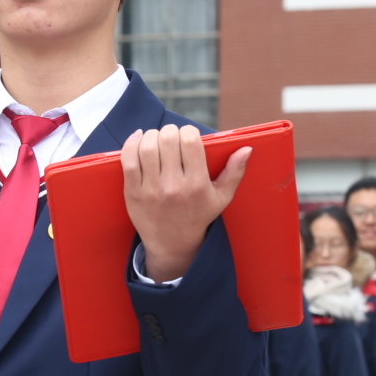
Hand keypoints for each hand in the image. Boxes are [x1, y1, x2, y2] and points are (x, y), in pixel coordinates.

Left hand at [123, 127, 250, 282]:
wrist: (172, 243)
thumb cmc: (198, 216)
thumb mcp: (222, 197)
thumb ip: (235, 171)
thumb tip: (247, 148)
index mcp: (197, 184)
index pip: (190, 141)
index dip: (188, 131)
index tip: (188, 136)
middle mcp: (173, 186)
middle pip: (168, 139)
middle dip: (170, 132)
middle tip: (171, 138)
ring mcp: (151, 189)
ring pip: (147, 146)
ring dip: (151, 135)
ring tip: (157, 139)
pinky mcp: (133, 192)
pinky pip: (128, 160)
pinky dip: (131, 144)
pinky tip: (139, 139)